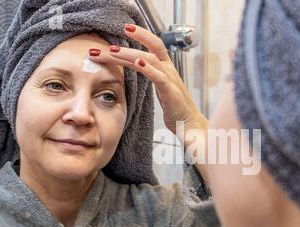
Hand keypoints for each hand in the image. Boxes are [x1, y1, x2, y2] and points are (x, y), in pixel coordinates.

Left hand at [89, 23, 207, 137]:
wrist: (189, 124)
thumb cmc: (175, 108)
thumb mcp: (160, 87)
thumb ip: (149, 74)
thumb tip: (134, 65)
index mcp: (166, 68)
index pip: (154, 45)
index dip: (141, 34)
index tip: (123, 28)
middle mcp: (169, 70)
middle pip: (153, 46)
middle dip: (135, 37)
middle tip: (110, 38)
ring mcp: (171, 80)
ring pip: (150, 60)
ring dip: (129, 54)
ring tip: (112, 51)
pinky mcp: (171, 93)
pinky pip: (159, 78)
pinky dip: (148, 69)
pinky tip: (138, 63)